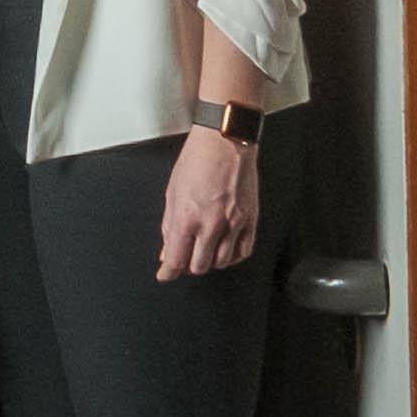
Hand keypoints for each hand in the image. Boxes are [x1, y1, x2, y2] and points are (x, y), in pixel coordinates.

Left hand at [157, 122, 261, 281]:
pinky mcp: (250, 219)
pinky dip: (233, 257)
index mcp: (187, 217)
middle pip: (199, 266)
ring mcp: (234, 223)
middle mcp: (211, 224)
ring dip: (210, 260)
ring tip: (205, 249)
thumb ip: (169, 225)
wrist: (225, 141)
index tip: (165, 275)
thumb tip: (167, 250)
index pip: (176, 260)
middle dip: (189, 265)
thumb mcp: (172, 192)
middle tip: (186, 256)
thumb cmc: (196, 160)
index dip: (168, 273)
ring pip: (222, 262)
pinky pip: (244, 252)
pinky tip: (225, 249)